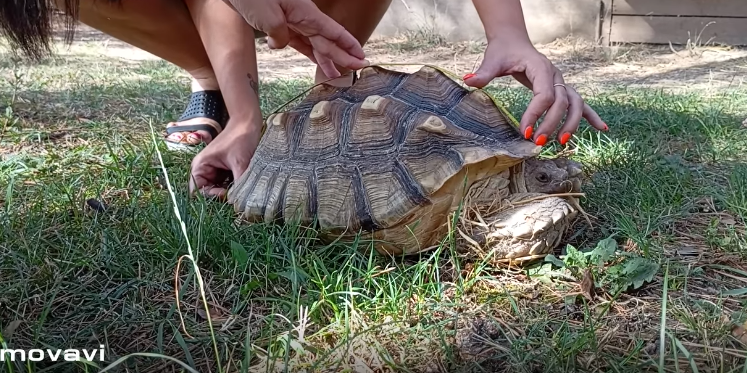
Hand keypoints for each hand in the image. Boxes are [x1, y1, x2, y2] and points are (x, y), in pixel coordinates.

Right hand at [188, 125, 260, 199]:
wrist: (249, 123)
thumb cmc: (240, 138)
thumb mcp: (240, 162)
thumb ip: (239, 184)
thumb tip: (240, 202)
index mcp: (201, 166)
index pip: (196, 191)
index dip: (209, 196)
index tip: (226, 194)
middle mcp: (205, 170)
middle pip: (208, 192)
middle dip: (221, 195)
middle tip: (235, 194)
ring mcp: (216, 170)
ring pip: (219, 189)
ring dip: (229, 191)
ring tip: (241, 189)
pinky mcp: (226, 171)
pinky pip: (228, 184)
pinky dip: (235, 187)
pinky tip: (243, 184)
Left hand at [223, 0, 368, 78]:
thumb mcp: (268, 17)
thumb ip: (281, 36)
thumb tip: (282, 45)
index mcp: (306, 14)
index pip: (334, 33)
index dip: (349, 46)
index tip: (361, 57)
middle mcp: (302, 17)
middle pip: (326, 41)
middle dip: (342, 55)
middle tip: (357, 69)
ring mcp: (290, 20)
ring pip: (313, 43)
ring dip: (325, 58)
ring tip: (335, 74)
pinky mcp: (277, 23)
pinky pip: (296, 40)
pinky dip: (304, 50)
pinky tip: (311, 59)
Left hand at [463, 39, 606, 145]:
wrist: (513, 42)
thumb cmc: (503, 51)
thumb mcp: (492, 60)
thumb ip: (483, 73)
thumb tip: (469, 81)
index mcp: (541, 68)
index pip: (545, 95)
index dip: (536, 113)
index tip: (524, 131)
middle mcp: (555, 76)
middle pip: (562, 101)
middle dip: (553, 123)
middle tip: (538, 141)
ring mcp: (561, 82)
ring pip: (575, 103)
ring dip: (573, 123)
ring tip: (564, 142)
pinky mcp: (562, 89)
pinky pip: (580, 103)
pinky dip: (591, 115)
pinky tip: (602, 128)